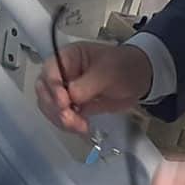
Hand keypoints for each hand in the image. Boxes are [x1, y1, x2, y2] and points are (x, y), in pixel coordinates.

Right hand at [35, 42, 151, 135]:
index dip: (52, 87)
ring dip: (61, 120)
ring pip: (50, 107)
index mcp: (68, 57)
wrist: (140, 79)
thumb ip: (87, 84)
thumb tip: (70, 97)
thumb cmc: (124, 67)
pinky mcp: (73, 106)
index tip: (64, 102)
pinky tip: (82, 127)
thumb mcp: (108, 72)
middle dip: (54, 108)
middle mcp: (62, 73)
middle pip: (44, 91)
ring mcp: (66, 91)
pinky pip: (61, 117)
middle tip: (70, 119)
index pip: (49, 71)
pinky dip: (68, 125)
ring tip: (80, 126)